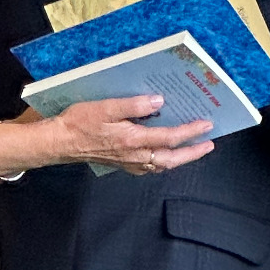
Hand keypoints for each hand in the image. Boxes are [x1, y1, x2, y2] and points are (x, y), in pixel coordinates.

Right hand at [43, 96, 213, 175]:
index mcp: (133, 140)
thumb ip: (134, 105)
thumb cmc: (79, 123)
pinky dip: (163, 162)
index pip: (169, 138)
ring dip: (180, 158)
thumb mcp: (105, 107)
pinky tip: (166, 155)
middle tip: (209, 144)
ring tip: (192, 149)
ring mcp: (129, 162)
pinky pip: (150, 167)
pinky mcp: (123, 164)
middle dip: (192, 152)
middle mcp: (134, 155)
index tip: (206, 125)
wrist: (60, 142)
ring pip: (162, 165)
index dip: (190, 132)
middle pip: (172, 158)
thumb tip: (158, 102)